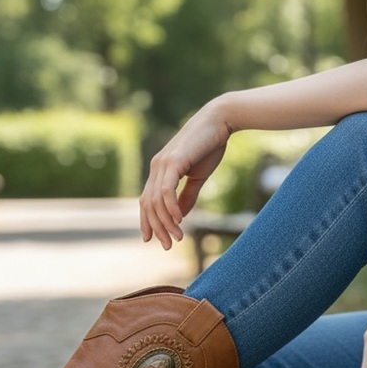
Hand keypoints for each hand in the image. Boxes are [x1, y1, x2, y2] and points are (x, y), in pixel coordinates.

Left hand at [140, 100, 231, 249]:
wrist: (219, 121)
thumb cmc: (210, 146)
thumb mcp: (197, 177)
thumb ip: (187, 196)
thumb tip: (180, 216)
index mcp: (160, 170)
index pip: (147, 201)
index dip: (147, 221)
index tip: (152, 239)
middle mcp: (156, 167)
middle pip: (148, 205)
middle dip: (156, 228)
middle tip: (167, 246)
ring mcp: (162, 164)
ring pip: (156, 201)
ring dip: (165, 222)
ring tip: (177, 237)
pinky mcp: (173, 162)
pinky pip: (166, 191)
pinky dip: (171, 208)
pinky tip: (179, 221)